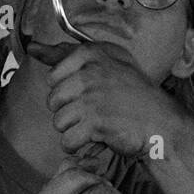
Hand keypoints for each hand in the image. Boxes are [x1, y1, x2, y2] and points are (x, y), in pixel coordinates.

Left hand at [27, 38, 172, 159]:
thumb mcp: (105, 63)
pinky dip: (78, 146)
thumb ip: (65, 54)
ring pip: (58, 122)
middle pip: (53, 101)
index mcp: (92, 53)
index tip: (92, 92)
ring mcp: (92, 97)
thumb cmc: (132, 94)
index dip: (69, 90)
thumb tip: (32, 47)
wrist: (161, 124)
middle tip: (96, 111)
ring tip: (97, 124)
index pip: (53, 77)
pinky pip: (67, 141)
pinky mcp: (94, 122)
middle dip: (70, 111)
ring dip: (75, 129)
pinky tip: (95, 139)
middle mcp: (90, 72)